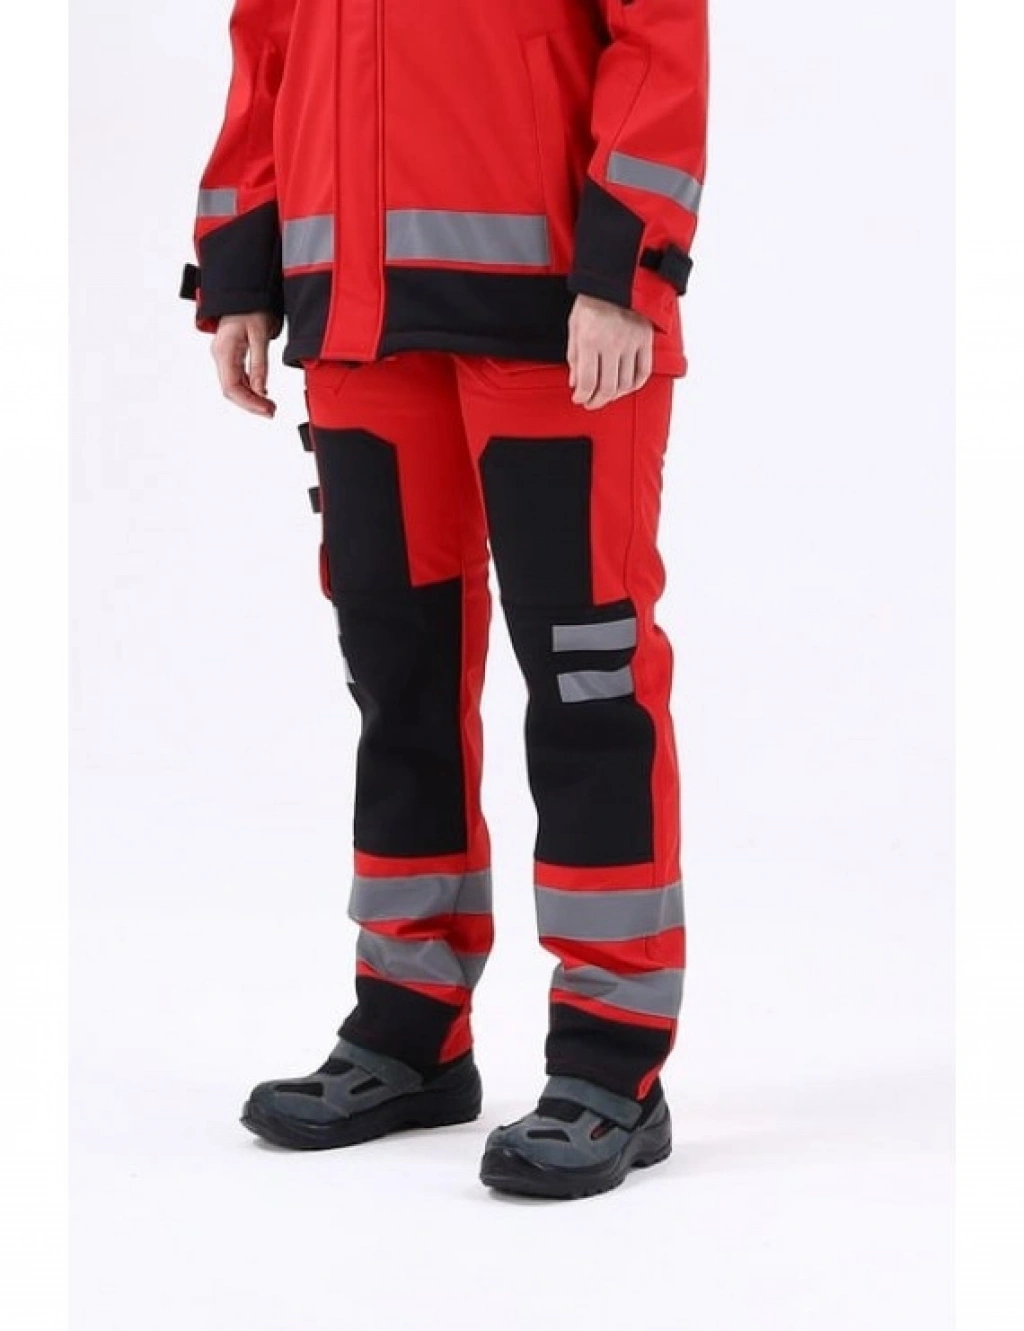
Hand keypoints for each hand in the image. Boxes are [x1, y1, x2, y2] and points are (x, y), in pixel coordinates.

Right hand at [211, 312, 277, 416]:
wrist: (244, 291)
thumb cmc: (252, 308)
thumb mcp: (260, 335)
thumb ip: (259, 364)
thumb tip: (261, 391)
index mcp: (224, 351)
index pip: (231, 387)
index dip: (249, 403)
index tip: (267, 410)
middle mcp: (220, 356)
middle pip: (231, 390)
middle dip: (251, 404)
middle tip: (272, 412)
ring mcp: (223, 356)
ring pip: (234, 386)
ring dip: (251, 399)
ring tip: (270, 407)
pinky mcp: (230, 356)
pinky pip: (237, 378)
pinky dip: (250, 389)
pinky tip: (262, 395)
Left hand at [567, 293, 653, 409]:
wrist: (616, 278)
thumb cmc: (592, 300)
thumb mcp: (574, 326)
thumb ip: (574, 357)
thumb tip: (575, 382)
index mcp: (590, 340)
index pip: (588, 382)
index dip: (582, 396)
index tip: (579, 398)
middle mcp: (612, 343)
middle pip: (607, 387)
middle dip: (597, 401)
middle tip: (591, 402)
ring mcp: (631, 343)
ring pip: (626, 384)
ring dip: (614, 395)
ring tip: (606, 395)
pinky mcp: (645, 340)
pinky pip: (643, 371)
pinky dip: (635, 385)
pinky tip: (626, 387)